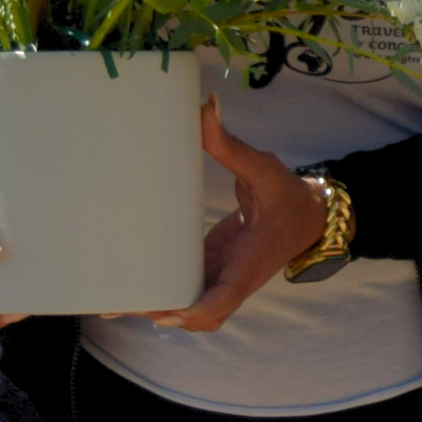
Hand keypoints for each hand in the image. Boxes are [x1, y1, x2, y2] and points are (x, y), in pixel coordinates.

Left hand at [141, 96, 326, 332]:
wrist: (310, 217)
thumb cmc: (287, 195)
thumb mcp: (263, 167)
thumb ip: (230, 144)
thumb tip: (205, 106)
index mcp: (250, 262)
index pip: (224, 299)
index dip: (194, 311)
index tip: (165, 312)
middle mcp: (234, 279)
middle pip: (201, 315)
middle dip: (164, 313)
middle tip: (120, 301)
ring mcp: (223, 279)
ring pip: (192, 309)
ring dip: (157, 309)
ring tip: (112, 300)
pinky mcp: (214, 271)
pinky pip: (188, 293)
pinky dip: (162, 296)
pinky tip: (128, 289)